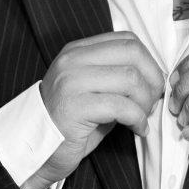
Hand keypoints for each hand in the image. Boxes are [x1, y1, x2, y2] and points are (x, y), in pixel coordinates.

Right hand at [31, 32, 164, 188]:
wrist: (34, 148)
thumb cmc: (68, 124)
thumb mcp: (92, 91)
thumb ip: (116, 79)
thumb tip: (154, 79)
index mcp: (77, 52)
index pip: (126, 40)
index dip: (149, 62)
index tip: (153, 83)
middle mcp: (73, 61)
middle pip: (132, 53)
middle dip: (152, 79)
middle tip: (153, 101)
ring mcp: (71, 82)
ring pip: (130, 78)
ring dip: (145, 102)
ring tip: (142, 118)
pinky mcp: (75, 107)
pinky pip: (121, 107)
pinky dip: (138, 119)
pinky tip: (137, 129)